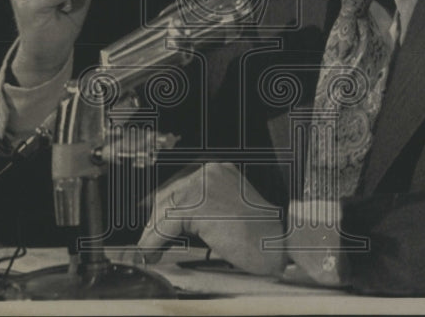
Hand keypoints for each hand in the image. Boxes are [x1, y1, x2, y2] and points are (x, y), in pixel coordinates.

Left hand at [137, 162, 287, 275]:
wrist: (278, 247)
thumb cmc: (257, 237)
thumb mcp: (225, 213)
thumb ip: (201, 210)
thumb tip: (167, 222)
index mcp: (217, 170)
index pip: (177, 187)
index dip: (161, 211)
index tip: (151, 229)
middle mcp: (209, 170)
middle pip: (167, 196)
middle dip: (155, 223)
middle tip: (147, 245)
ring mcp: (203, 184)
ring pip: (163, 211)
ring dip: (152, 235)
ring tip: (148, 253)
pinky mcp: (198, 203)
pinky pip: (165, 225)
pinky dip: (154, 243)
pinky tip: (150, 254)